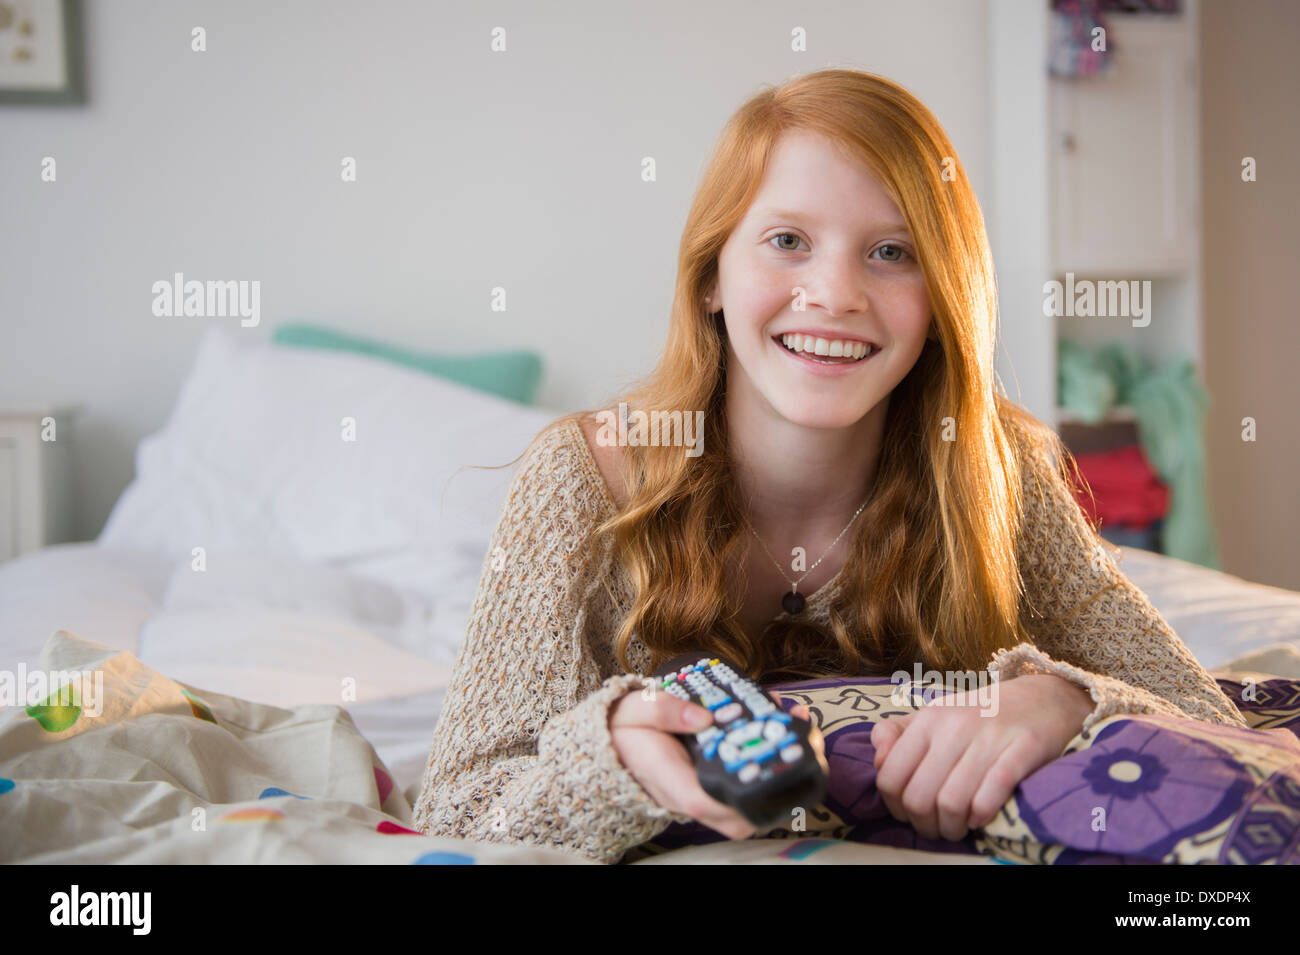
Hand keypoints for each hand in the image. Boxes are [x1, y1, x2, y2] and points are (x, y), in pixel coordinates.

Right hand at [609, 685, 818, 838]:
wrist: (619, 742)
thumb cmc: (626, 728)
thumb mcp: (634, 710)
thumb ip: (662, 711)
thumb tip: (701, 717)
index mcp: (669, 780)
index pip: (704, 801)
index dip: (737, 795)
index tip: (767, 769)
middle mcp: (692, 795)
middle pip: (740, 815)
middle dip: (779, 791)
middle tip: (806, 747)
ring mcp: (707, 794)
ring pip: (751, 805)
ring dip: (784, 777)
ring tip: (806, 735)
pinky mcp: (717, 785)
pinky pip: (750, 786)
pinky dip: (774, 765)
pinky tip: (790, 729)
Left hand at [869, 673, 1093, 840]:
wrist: (1043, 698)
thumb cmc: (981, 715)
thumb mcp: (935, 717)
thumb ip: (897, 735)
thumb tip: (877, 759)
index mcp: (927, 720)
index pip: (890, 777)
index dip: (896, 807)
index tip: (911, 814)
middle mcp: (953, 726)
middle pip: (918, 797)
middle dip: (925, 825)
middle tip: (938, 828)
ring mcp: (988, 738)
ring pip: (950, 803)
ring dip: (952, 828)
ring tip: (959, 827)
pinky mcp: (1022, 751)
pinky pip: (989, 797)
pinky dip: (980, 817)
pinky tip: (981, 817)